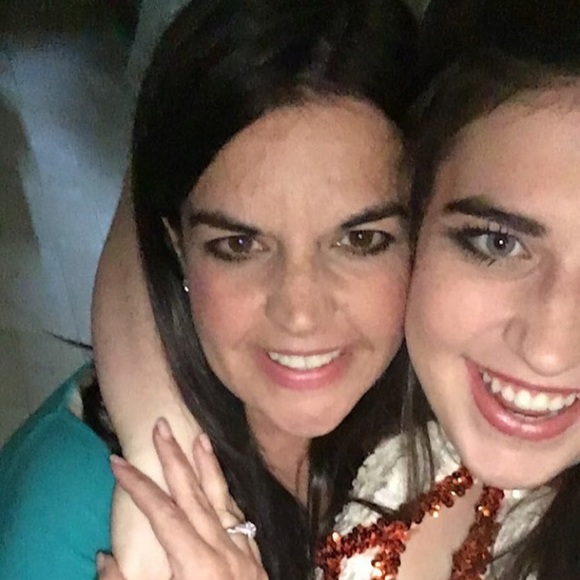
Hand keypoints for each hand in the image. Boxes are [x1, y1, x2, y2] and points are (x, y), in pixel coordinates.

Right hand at [103, 420, 266, 579]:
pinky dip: (227, 497)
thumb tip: (104, 556)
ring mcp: (244, 555)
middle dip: (174, 457)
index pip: (162, 513)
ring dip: (209, 467)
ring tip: (199, 437)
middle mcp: (223, 551)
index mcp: (197, 564)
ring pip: (223, 501)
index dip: (138, 485)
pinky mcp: (255, 562)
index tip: (116, 461)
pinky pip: (239, 519)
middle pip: (194, 494)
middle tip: (161, 425)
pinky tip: (221, 484)